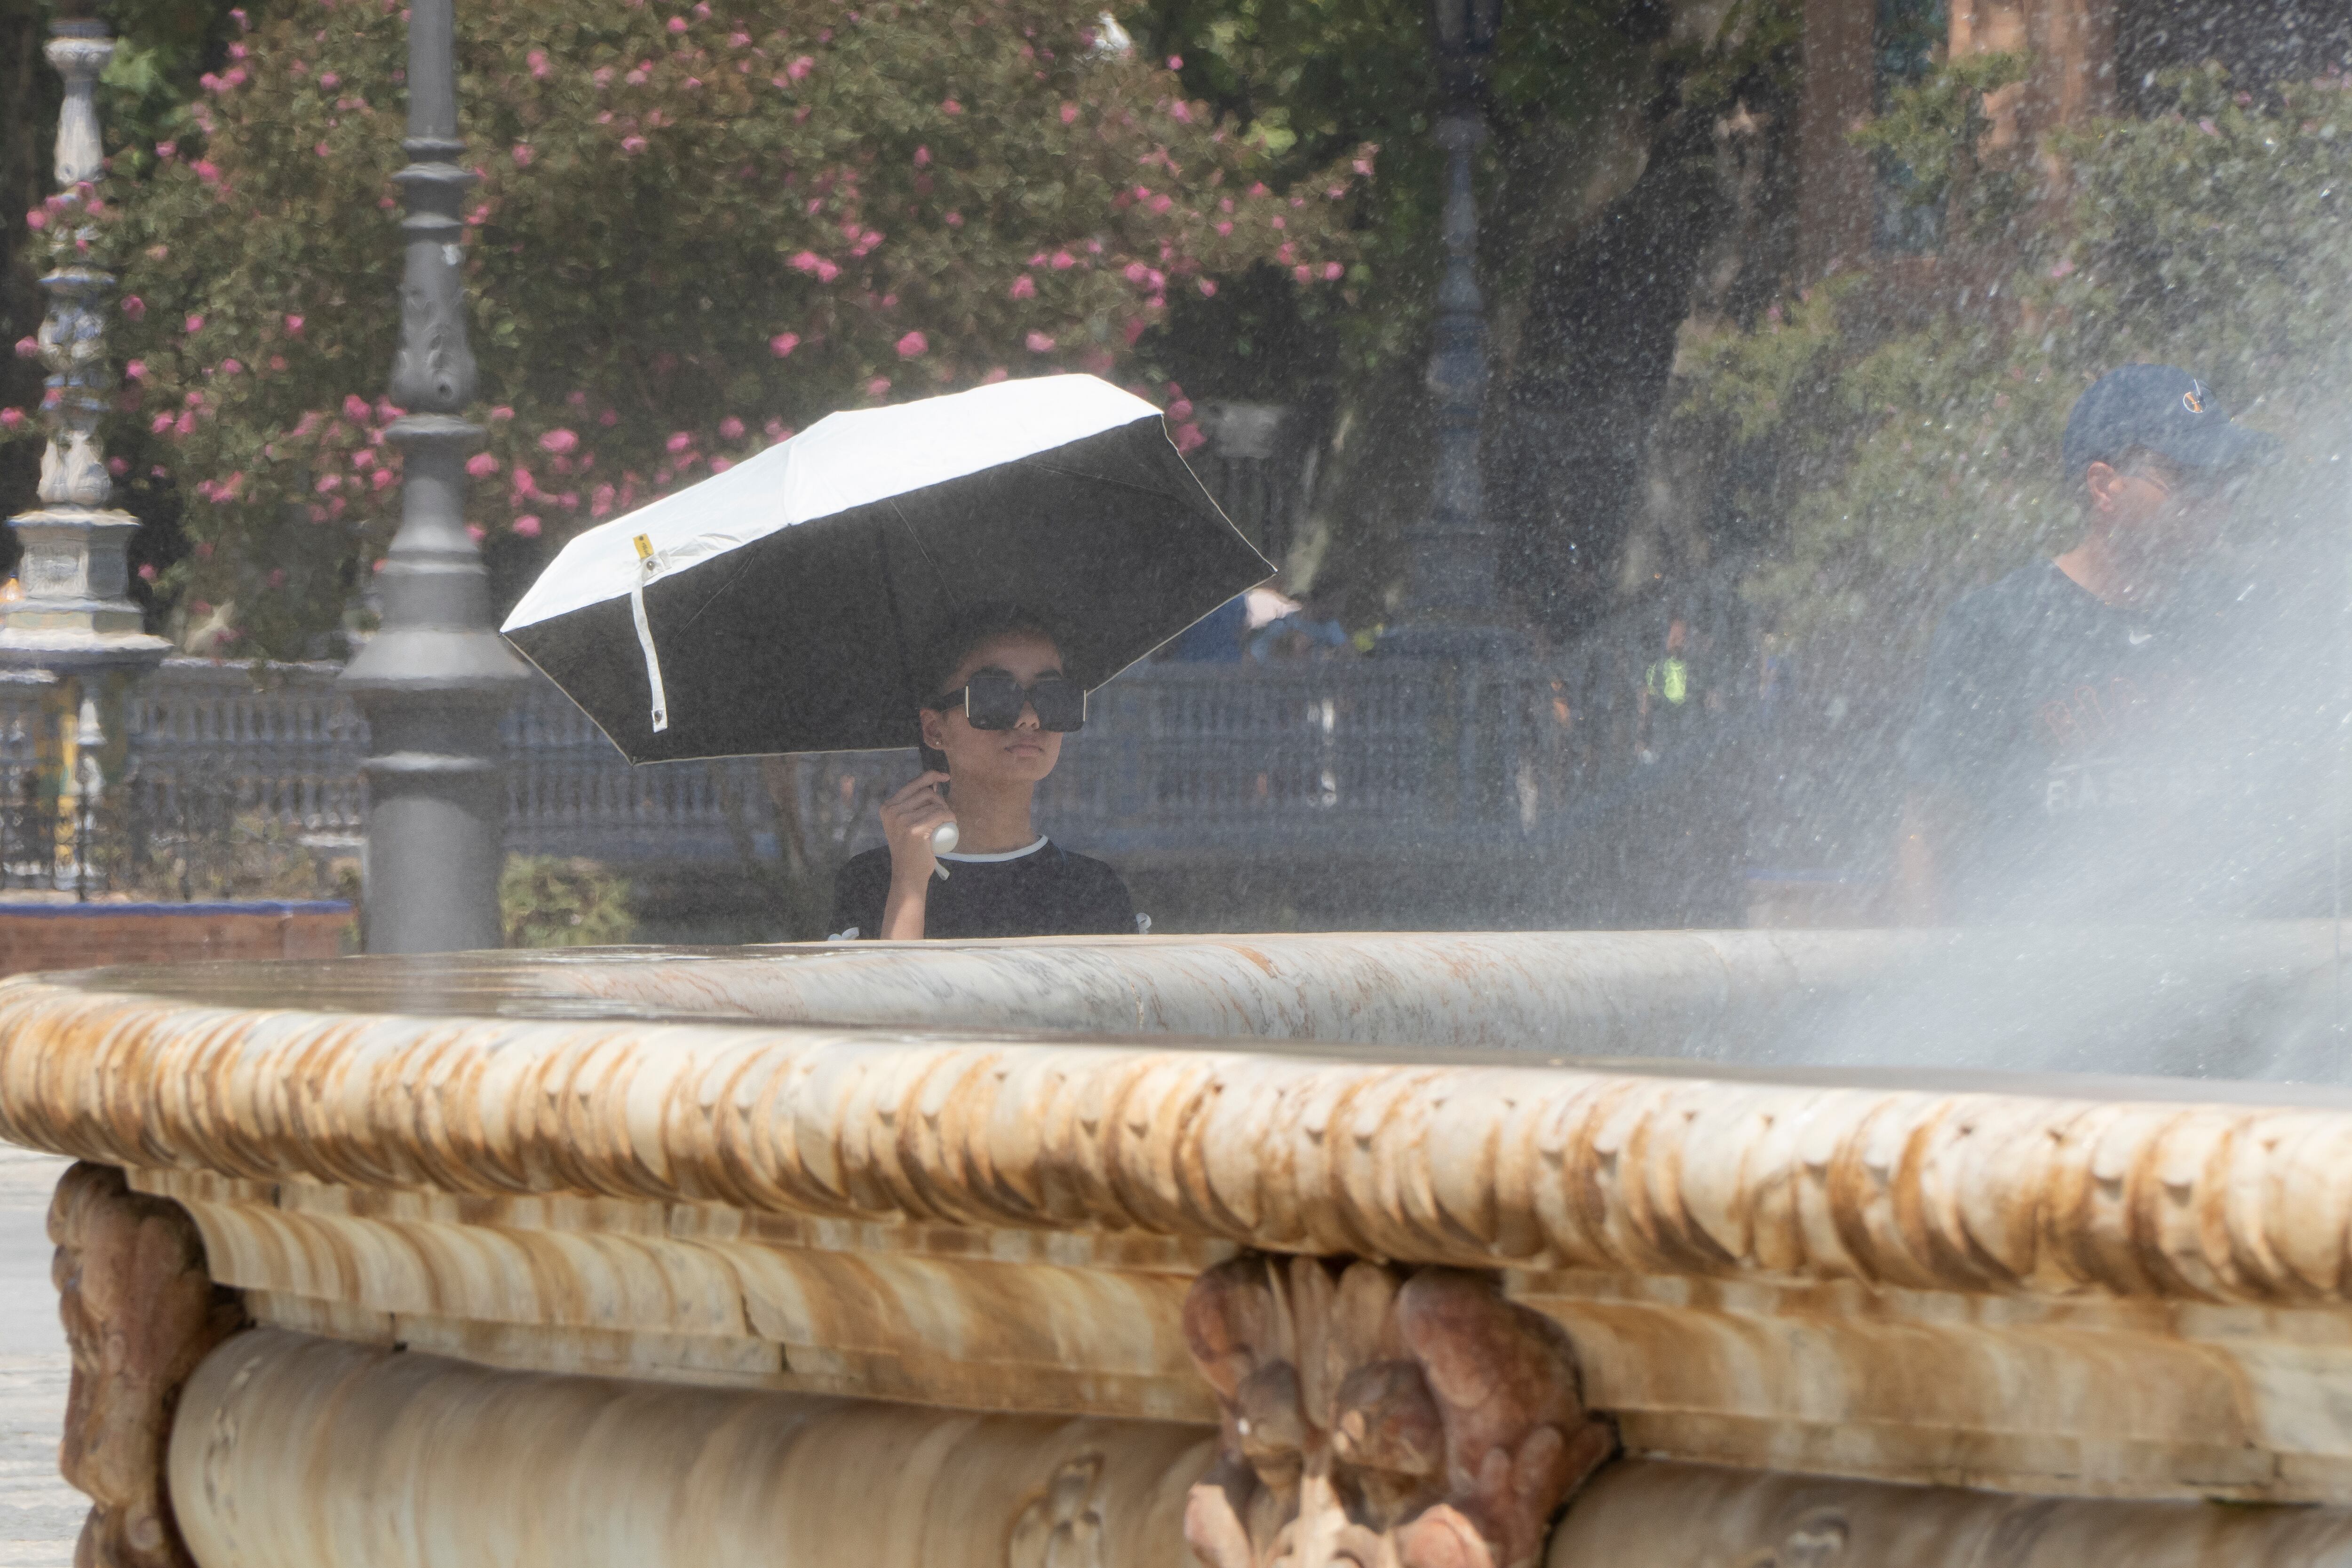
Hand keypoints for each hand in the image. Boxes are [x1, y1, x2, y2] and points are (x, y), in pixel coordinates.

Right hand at [880, 770, 954, 889]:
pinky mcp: (913, 829)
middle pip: (926, 793)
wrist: (907, 874)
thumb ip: (912, 806)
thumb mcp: (905, 823)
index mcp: (887, 806)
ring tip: (946, 824)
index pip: (913, 784)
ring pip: (935, 804)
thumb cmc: (910, 849)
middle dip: (940, 801)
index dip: (931, 775)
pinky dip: (950, 818)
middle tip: (944, 816)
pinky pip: (940, 815)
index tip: (945, 777)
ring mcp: (901, 820)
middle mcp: (891, 810)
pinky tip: (951, 824)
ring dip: (946, 812)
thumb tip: (934, 783)